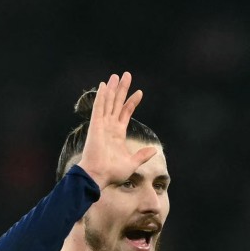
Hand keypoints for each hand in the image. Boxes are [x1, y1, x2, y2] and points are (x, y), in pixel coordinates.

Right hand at [76, 72, 158, 186]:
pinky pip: (99, 107)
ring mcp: (102, 125)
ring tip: (116, 75)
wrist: (99, 175)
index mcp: (117, 134)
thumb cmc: (112, 172)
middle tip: (126, 75)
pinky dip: (101, 96)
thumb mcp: (132, 163)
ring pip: (108, 102)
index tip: (140, 92)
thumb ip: (141, 155)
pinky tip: (104, 85)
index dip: (132, 102)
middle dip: (122, 89)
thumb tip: (153, 150)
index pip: (125, 113)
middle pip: (117, 103)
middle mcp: (109, 126)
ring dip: (112, 88)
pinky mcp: (95, 125)